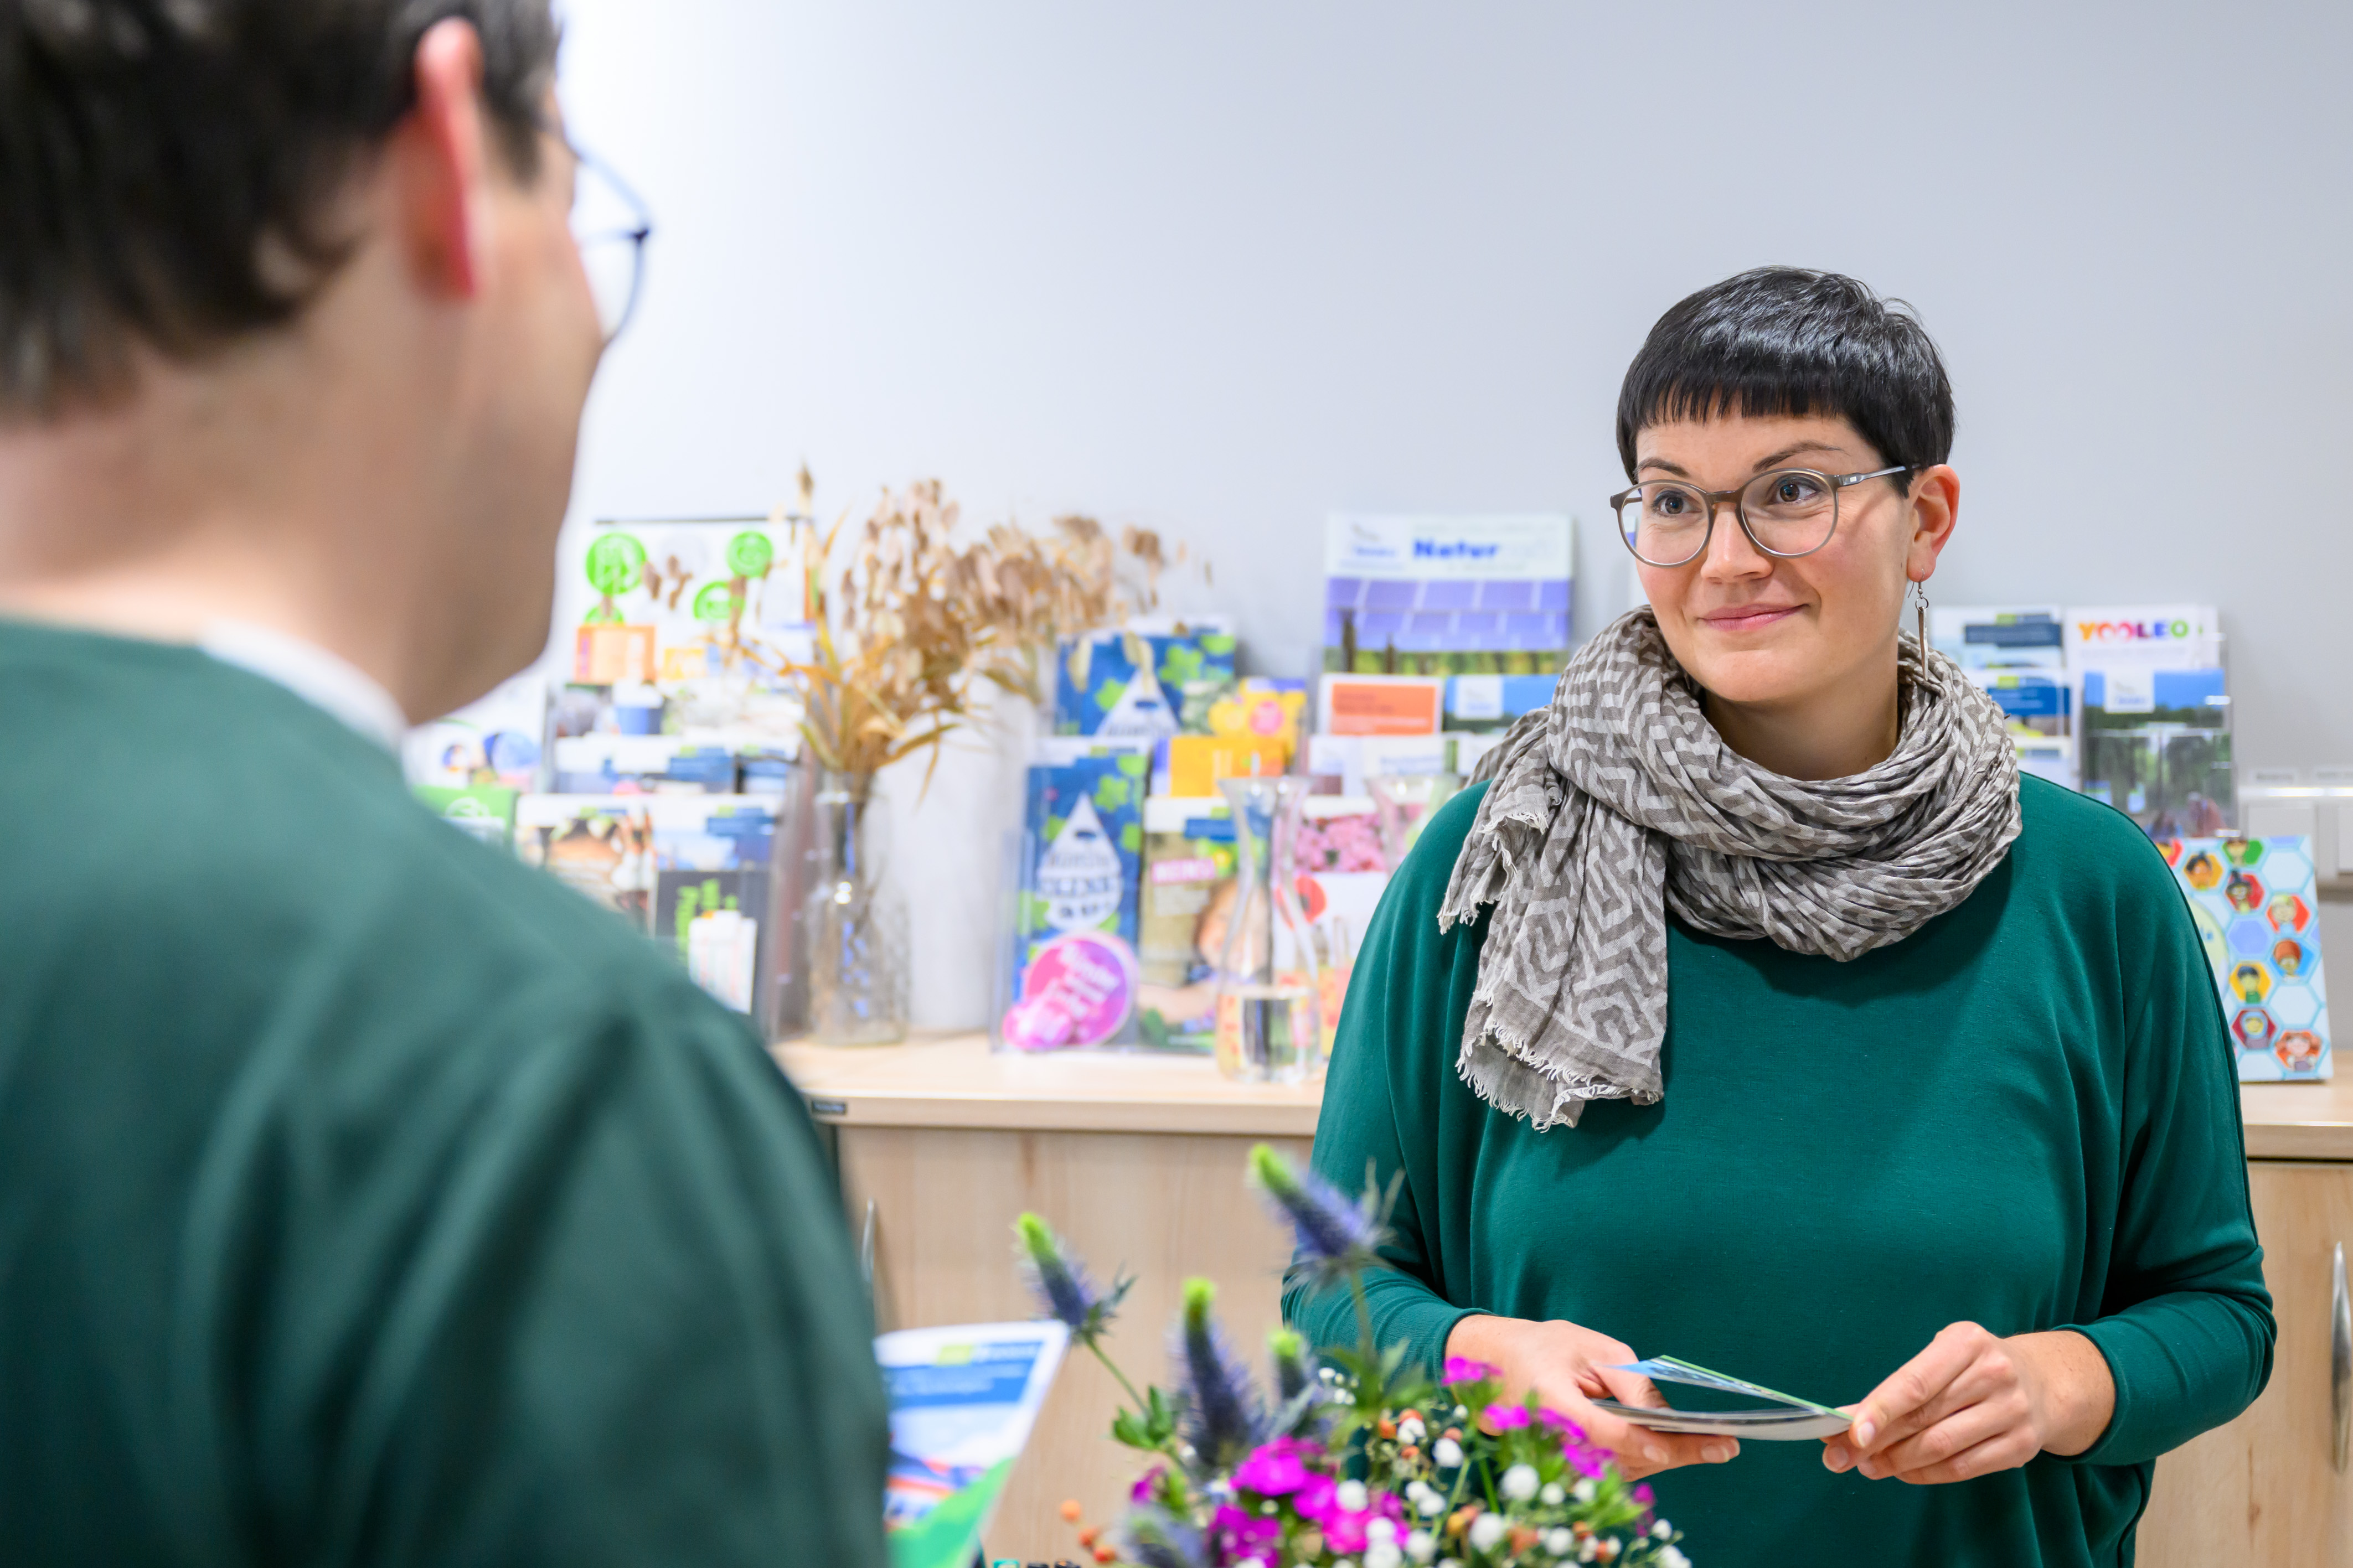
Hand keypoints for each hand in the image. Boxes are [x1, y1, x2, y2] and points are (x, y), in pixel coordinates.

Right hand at [1444, 1315, 1739, 1480]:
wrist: (1492, 1362)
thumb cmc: (1543, 1346)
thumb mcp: (1589, 1347)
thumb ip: (1627, 1381)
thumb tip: (1663, 1415)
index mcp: (1553, 1403)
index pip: (1607, 1432)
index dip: (1647, 1441)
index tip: (1688, 1443)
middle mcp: (1555, 1440)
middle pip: (1624, 1459)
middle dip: (1676, 1453)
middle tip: (1724, 1446)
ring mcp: (1557, 1459)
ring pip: (1622, 1470)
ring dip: (1666, 1458)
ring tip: (1711, 1445)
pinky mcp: (1564, 1466)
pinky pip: (1611, 1469)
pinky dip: (1645, 1458)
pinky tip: (1676, 1446)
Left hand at [1822, 1324, 2114, 1484]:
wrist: (2045, 1381)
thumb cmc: (1974, 1367)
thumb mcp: (1940, 1359)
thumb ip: (1898, 1387)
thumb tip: (1847, 1421)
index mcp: (1966, 1342)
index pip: (1914, 1383)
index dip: (1879, 1410)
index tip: (1849, 1432)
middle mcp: (1994, 1374)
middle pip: (1923, 1418)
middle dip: (1876, 1441)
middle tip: (1841, 1456)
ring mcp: (2012, 1412)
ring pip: (1941, 1447)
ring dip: (1897, 1462)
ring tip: (1870, 1465)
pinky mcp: (2022, 1446)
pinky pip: (1963, 1468)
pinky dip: (1926, 1474)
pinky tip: (1904, 1472)